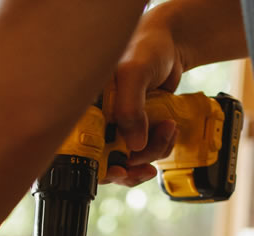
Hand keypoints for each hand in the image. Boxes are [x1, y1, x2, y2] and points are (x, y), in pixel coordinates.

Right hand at [102, 4, 184, 186]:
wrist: (170, 47)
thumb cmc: (145, 49)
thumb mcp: (133, 73)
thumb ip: (129, 108)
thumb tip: (135, 146)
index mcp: (88, 110)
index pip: (83, 150)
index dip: (100, 168)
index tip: (120, 171)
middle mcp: (100, 122)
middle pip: (109, 162)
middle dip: (133, 165)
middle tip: (148, 163)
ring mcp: (119, 128)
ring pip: (132, 159)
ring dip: (154, 151)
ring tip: (167, 128)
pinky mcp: (137, 130)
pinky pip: (148, 151)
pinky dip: (162, 146)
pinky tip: (169, 129)